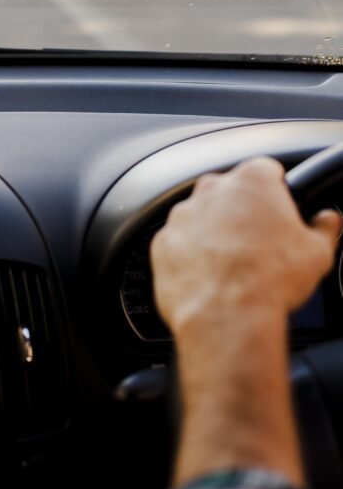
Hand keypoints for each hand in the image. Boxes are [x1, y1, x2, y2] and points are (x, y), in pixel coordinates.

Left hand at [150, 156, 340, 334]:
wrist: (226, 317)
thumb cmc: (270, 281)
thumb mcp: (317, 253)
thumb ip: (324, 227)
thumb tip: (328, 220)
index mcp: (252, 181)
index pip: (268, 171)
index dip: (278, 193)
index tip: (281, 212)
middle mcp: (212, 189)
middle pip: (232, 192)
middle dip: (244, 213)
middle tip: (259, 244)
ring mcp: (183, 214)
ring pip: (202, 216)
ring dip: (214, 233)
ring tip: (233, 266)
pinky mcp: (163, 241)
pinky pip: (179, 243)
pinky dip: (191, 256)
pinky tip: (210, 278)